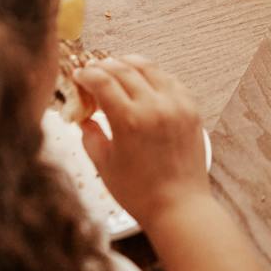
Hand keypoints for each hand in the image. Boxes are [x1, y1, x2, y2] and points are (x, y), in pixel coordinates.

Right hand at [77, 55, 211, 232]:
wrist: (180, 206)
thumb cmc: (140, 192)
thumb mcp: (105, 165)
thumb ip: (90, 136)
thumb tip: (83, 118)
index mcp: (129, 120)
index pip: (103, 81)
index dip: (87, 74)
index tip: (79, 75)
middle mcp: (154, 107)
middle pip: (125, 69)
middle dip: (105, 65)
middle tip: (94, 69)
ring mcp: (176, 105)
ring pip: (150, 68)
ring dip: (130, 64)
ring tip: (117, 67)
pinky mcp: (191, 109)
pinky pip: (171, 80)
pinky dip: (154, 75)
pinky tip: (145, 81)